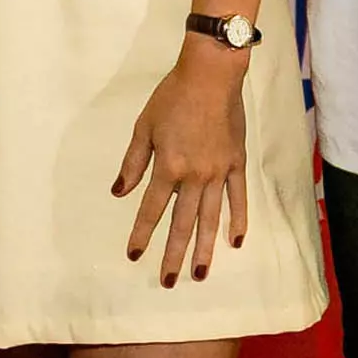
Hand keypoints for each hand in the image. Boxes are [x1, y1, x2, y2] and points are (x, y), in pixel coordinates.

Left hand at [115, 42, 252, 286]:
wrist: (211, 75)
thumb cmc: (172, 97)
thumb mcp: (143, 127)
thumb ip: (133, 162)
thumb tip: (119, 192)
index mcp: (168, 166)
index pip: (152, 209)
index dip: (142, 234)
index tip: (135, 256)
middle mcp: (194, 176)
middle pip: (182, 224)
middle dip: (173, 254)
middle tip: (168, 282)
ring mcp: (218, 172)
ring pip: (210, 218)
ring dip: (205, 249)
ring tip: (200, 274)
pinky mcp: (236, 164)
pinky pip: (238, 198)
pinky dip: (238, 220)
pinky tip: (235, 241)